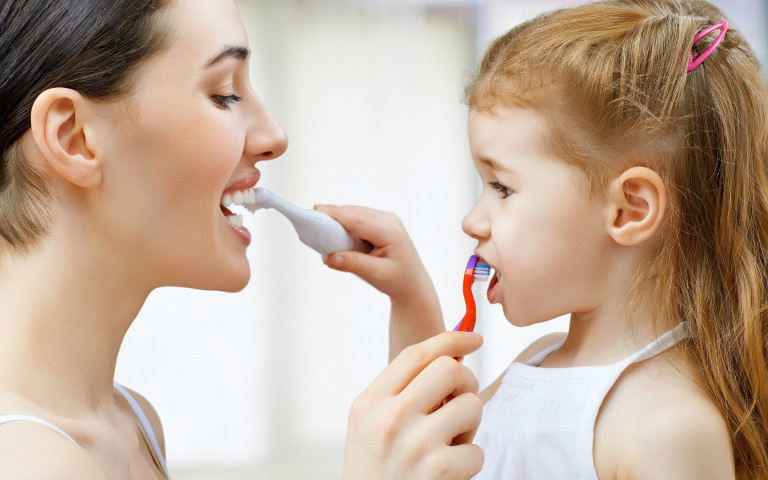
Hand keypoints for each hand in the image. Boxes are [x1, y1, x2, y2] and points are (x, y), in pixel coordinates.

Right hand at [315, 205, 435, 305]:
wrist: (413, 284)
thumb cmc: (398, 280)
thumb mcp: (377, 275)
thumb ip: (354, 264)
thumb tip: (329, 257)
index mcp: (390, 231)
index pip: (357, 219)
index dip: (335, 214)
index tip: (315, 211)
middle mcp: (388, 220)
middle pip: (353, 213)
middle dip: (332, 217)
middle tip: (309, 223)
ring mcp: (385, 219)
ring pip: (353, 214)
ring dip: (337, 221)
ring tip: (318, 230)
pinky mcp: (379, 223)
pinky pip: (356, 218)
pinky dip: (343, 225)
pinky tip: (333, 234)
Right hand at [342, 331, 484, 479]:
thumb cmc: (376, 472)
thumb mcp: (370, 427)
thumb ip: (401, 393)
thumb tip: (453, 357)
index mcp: (369, 403)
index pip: (416, 353)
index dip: (451, 338)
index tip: (473, 337)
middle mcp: (388, 417)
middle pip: (449, 369)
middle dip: (465, 382)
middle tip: (459, 404)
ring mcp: (414, 443)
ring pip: (472, 405)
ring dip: (469, 427)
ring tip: (449, 444)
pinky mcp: (439, 469)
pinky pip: (477, 449)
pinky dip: (470, 463)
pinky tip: (449, 475)